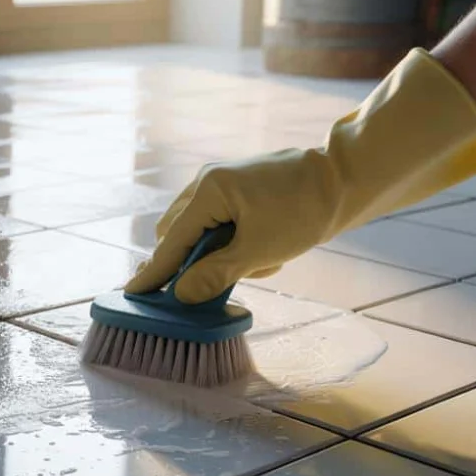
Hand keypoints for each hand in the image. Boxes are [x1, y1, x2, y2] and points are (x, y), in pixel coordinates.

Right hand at [124, 149, 339, 303]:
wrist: (343, 180)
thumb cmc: (304, 212)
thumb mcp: (260, 250)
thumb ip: (216, 273)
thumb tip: (181, 295)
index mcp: (208, 191)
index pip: (171, 242)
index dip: (155, 272)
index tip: (133, 293)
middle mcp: (205, 182)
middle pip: (178, 235)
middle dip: (196, 262)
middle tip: (221, 282)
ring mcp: (220, 183)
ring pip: (199, 231)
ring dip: (219, 254)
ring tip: (262, 259)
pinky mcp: (234, 189)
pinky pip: (217, 223)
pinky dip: (233, 243)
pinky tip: (266, 249)